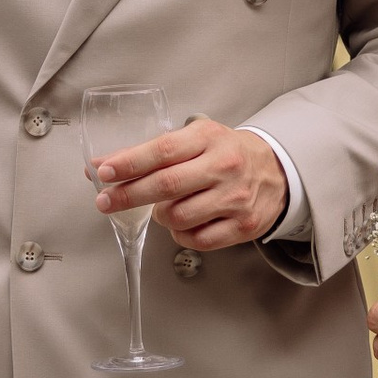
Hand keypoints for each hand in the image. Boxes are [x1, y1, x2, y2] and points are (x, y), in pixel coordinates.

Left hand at [93, 116, 290, 250]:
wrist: (277, 171)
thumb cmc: (225, 154)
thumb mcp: (193, 140)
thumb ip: (149, 152)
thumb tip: (101, 166)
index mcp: (208, 138)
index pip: (162, 150)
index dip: (129, 163)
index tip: (104, 172)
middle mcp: (224, 166)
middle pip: (166, 186)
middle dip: (129, 196)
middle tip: (105, 202)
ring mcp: (235, 198)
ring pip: (178, 217)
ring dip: (160, 216)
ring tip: (162, 208)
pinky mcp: (243, 225)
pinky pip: (197, 239)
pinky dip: (181, 234)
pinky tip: (184, 223)